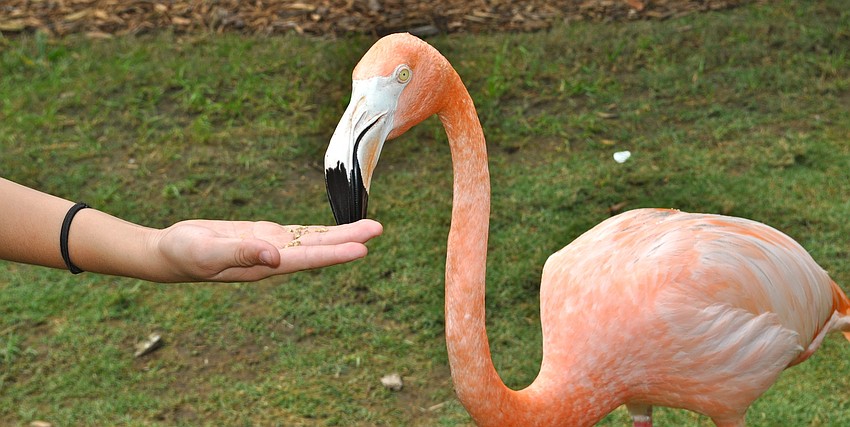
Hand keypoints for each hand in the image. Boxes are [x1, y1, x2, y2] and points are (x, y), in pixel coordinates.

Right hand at [152, 219, 381, 281]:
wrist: (169, 253)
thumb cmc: (184, 253)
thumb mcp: (209, 252)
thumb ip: (240, 253)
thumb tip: (274, 256)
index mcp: (264, 265)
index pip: (307, 258)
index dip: (335, 253)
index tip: (362, 248)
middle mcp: (274, 258)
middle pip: (318, 248)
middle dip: (348, 240)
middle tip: (378, 229)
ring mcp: (270, 247)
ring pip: (312, 239)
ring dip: (340, 234)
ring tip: (369, 226)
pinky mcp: (263, 235)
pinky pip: (298, 233)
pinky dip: (318, 230)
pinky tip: (335, 230)